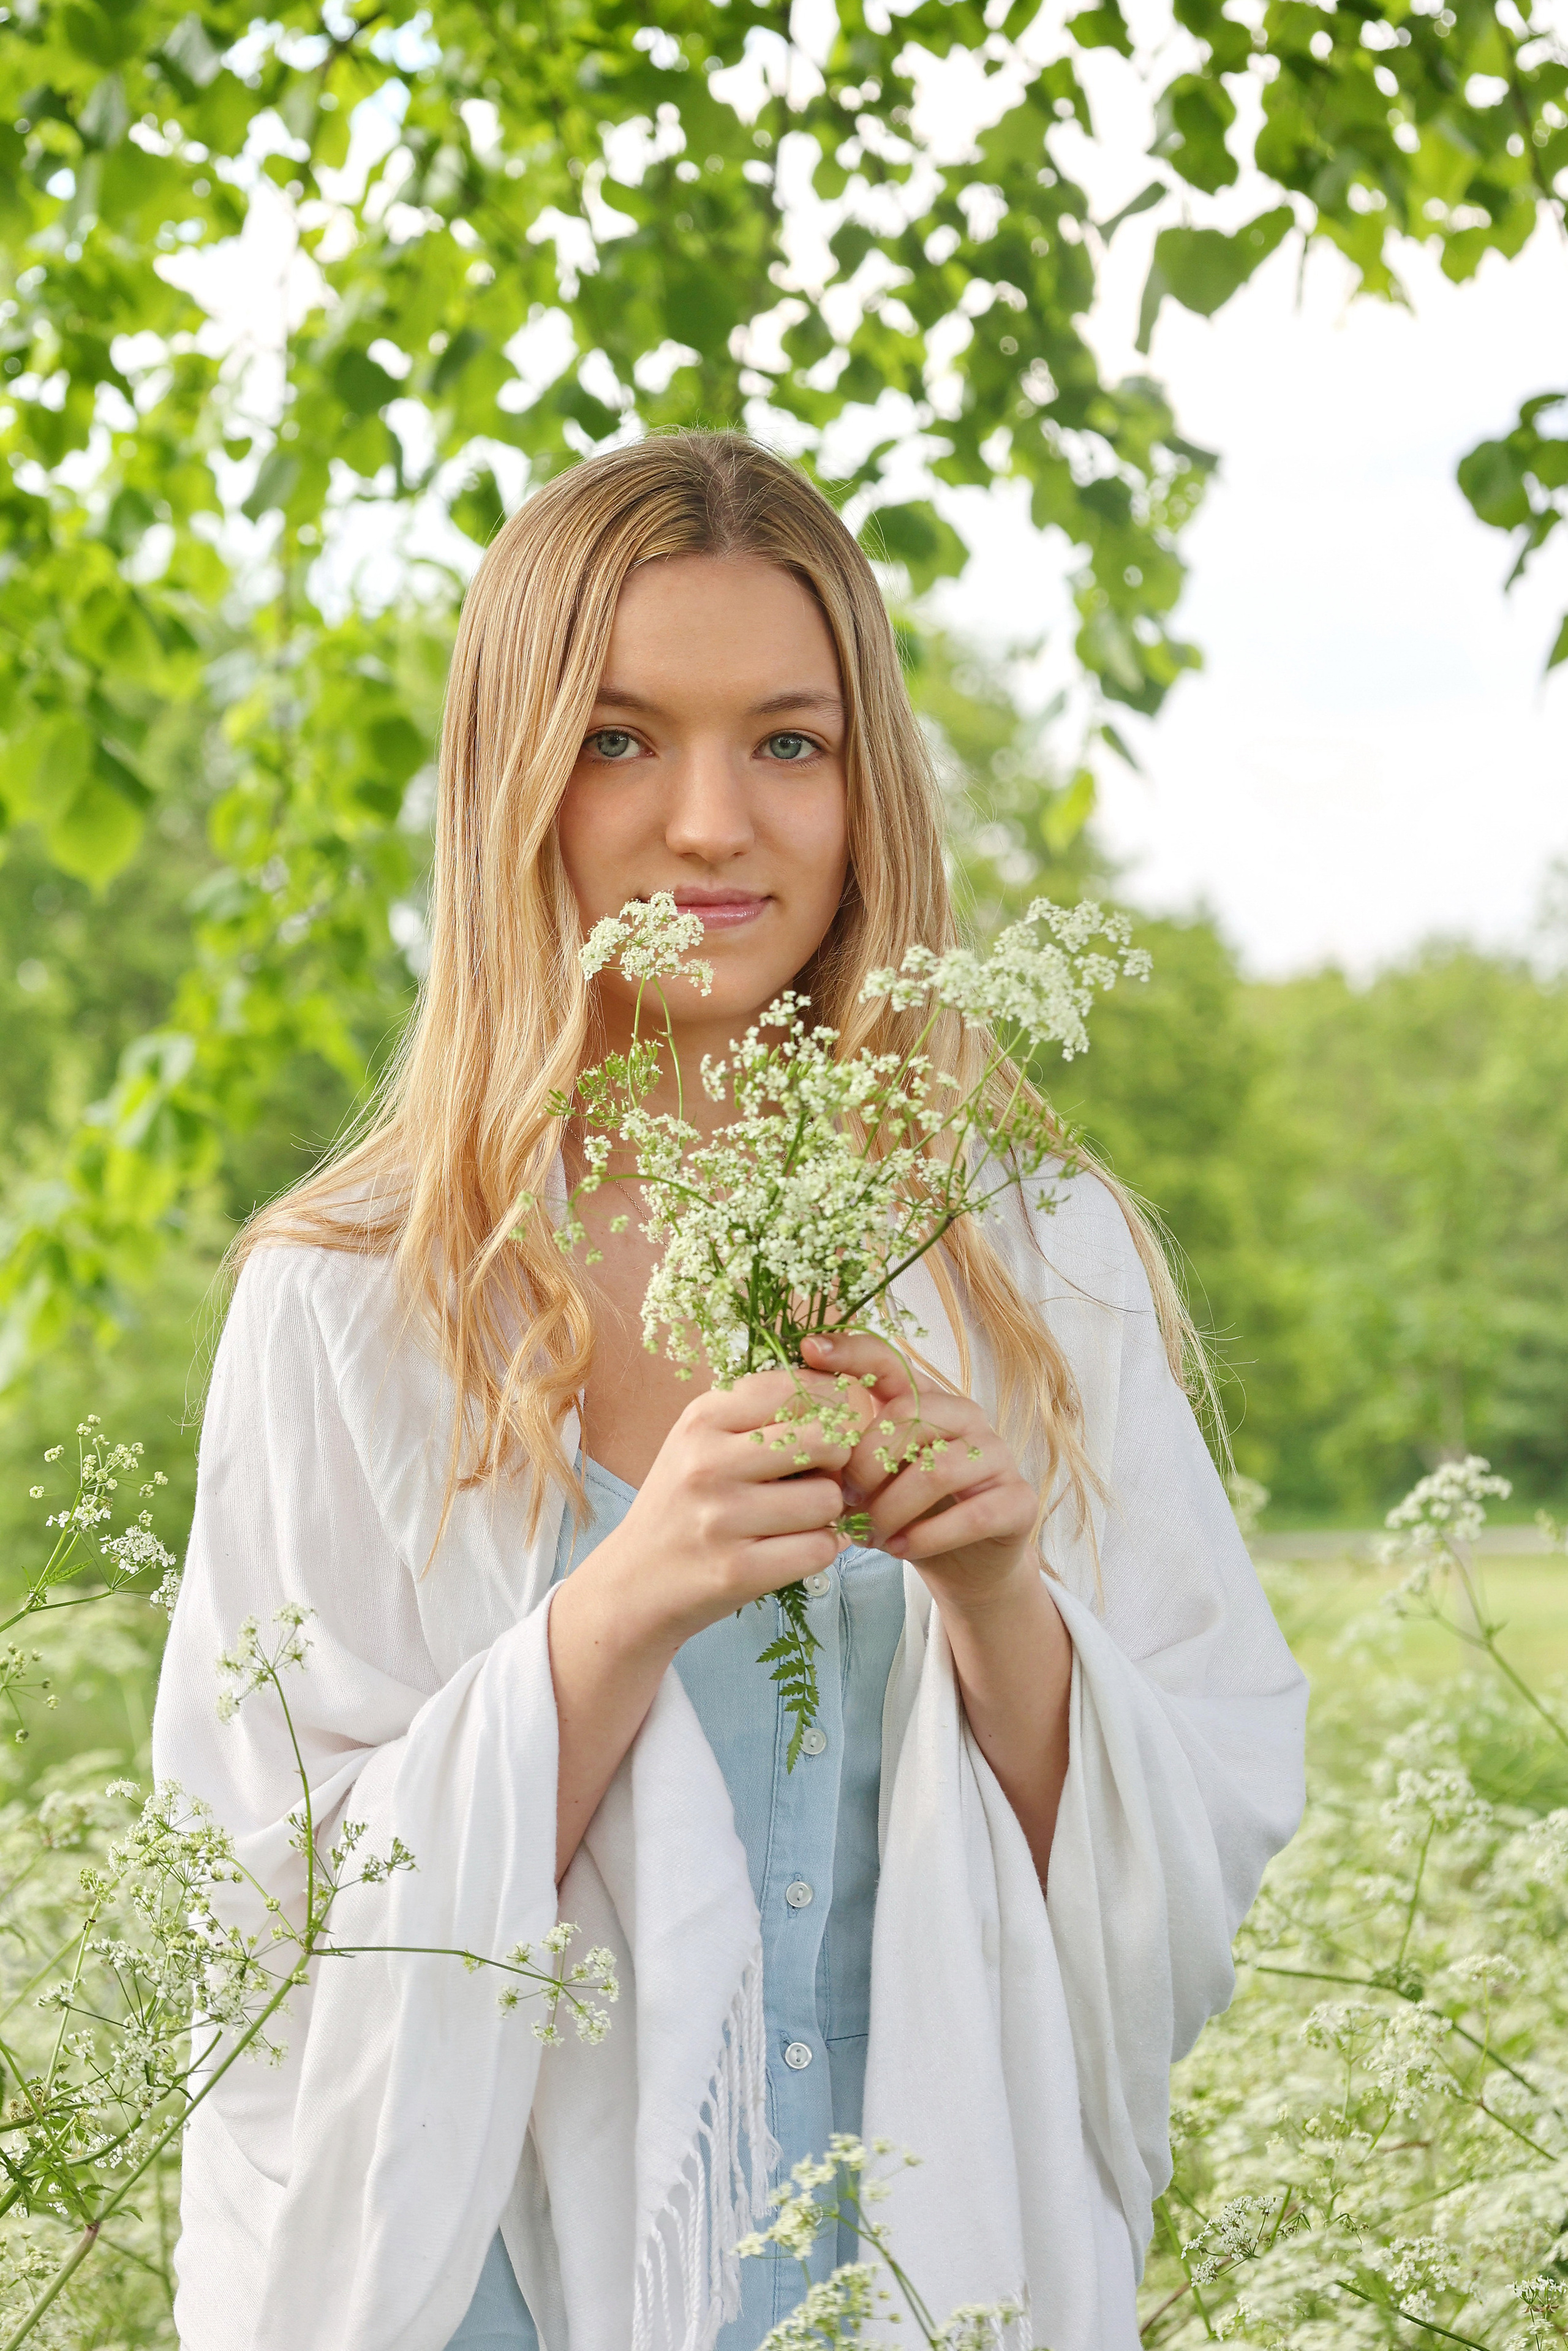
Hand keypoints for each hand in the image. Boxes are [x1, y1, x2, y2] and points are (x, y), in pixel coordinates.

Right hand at [584, 1366, 876, 1655]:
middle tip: (818, 1476)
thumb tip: (844, 1393)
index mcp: (702, 1418)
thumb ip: (759, 1411)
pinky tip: (796, 1546)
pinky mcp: (737, 1571)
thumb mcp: (701, 1440)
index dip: (832, 1409)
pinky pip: (820, 1548)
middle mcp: (707, 1462)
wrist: (633, 1582)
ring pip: (828, 1499)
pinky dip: (821, 1549)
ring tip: (800, 1517)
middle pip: (825, 1440)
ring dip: (827, 1513)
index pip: (798, 1389)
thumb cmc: (682, 1504)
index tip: (828, 1428)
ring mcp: (721, 1518)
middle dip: (836, 1460)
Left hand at [799, 1330, 1037, 1613]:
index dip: (850, 1351)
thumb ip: (846, 1454)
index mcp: (926, 1400)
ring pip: (936, 1469)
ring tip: (869, 1536)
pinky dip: (927, 1537)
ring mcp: (997, 1456)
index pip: (889, 1361)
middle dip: (864, 1465)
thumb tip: (798, 1443)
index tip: (809, 1349)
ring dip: (892, 1509)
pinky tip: (900, 1550)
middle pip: (908, 1417)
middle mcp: (966, 1417)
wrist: (965, 1564)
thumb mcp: (870, 1479)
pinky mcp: (1018, 1500)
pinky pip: (972, 1514)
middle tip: (842, 1503)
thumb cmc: (907, 1513)